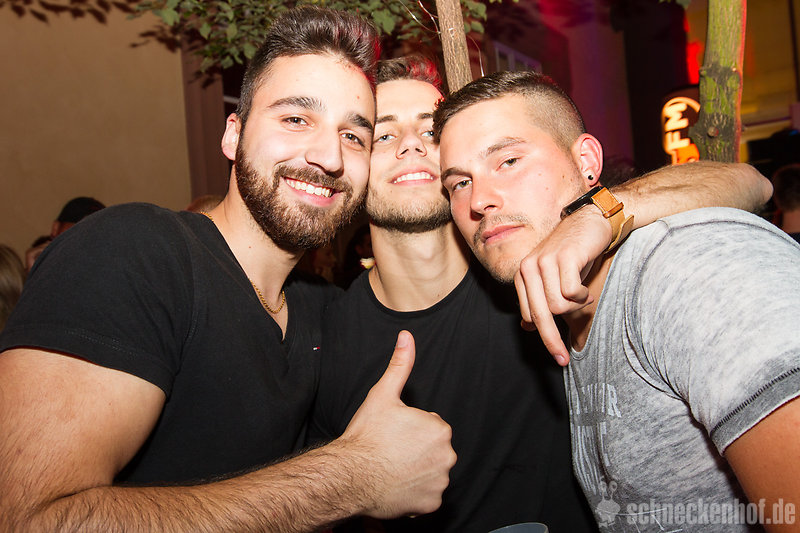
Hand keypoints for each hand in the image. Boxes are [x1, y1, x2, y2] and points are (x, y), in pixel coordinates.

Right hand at [339, 331, 455, 517]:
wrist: (350, 476)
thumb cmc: (367, 436)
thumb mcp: (383, 394)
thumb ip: (400, 365)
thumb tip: (406, 337)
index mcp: (439, 428)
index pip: (430, 427)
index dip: (409, 429)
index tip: (393, 434)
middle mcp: (447, 455)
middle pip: (433, 450)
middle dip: (416, 450)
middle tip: (391, 451)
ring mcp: (440, 482)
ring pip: (431, 472)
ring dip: (416, 471)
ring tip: (392, 468)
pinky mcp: (431, 503)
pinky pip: (427, 496)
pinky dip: (415, 493)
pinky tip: (396, 485)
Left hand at [514, 207, 610, 365]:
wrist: (590, 222)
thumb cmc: (573, 256)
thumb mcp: (553, 281)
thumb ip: (539, 302)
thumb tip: (526, 328)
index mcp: (522, 276)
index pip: (529, 316)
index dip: (544, 338)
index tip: (558, 354)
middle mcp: (528, 268)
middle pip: (540, 315)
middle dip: (552, 341)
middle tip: (564, 359)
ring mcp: (544, 261)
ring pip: (557, 305)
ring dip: (575, 307)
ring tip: (583, 296)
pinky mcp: (563, 257)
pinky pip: (571, 292)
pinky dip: (582, 296)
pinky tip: (586, 289)